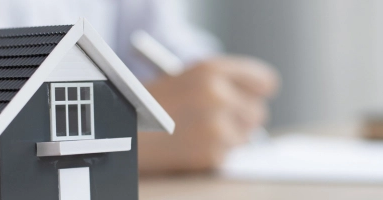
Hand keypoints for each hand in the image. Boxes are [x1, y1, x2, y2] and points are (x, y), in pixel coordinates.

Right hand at [138, 56, 278, 174]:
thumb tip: (257, 100)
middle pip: (258, 112)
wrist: (119, 132)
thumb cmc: (151, 103)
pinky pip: (229, 153)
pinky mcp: (211, 154)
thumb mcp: (187, 78)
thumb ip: (224, 84)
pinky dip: (215, 153)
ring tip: (197, 131)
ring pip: (247, 136)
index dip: (258, 91)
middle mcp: (218, 96)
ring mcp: (216, 127)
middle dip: (241, 118)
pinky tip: (191, 145)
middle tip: (217, 119)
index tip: (255, 96)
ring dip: (229, 137)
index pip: (264, 82)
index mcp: (211, 70)